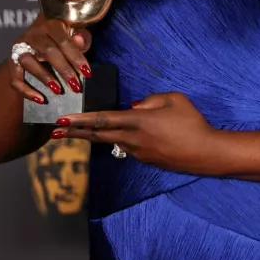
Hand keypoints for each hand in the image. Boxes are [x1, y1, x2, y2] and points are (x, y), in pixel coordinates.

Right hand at [10, 13, 92, 103]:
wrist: (38, 39)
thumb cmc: (62, 37)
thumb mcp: (74, 33)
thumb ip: (80, 37)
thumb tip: (80, 41)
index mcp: (51, 24)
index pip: (64, 41)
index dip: (76, 57)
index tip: (87, 73)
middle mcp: (34, 33)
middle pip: (48, 51)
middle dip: (64, 70)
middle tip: (76, 86)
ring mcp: (20, 46)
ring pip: (29, 61)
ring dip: (44, 77)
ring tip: (58, 91)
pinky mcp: (12, 61)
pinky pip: (15, 77)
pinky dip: (25, 90)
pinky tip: (40, 99)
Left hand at [53, 92, 220, 174]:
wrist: (205, 152)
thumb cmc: (191, 122)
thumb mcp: (174, 99)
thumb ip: (151, 99)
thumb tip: (136, 107)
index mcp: (138, 121)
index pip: (102, 119)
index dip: (81, 120)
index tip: (62, 121)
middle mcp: (132, 138)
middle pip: (97, 135)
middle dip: (74, 133)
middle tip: (55, 131)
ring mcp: (137, 152)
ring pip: (111, 141)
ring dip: (94, 137)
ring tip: (79, 132)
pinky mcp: (145, 160)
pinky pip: (127, 146)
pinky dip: (117, 140)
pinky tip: (120, 135)